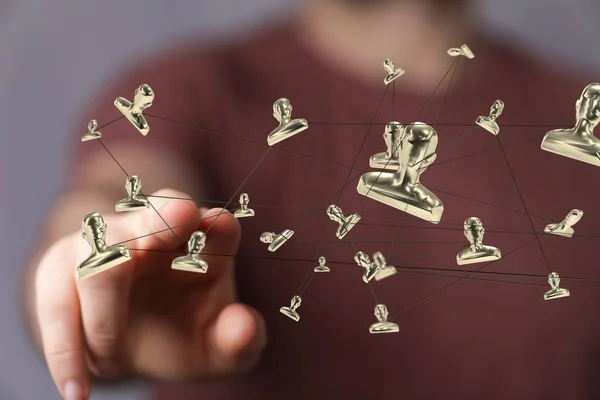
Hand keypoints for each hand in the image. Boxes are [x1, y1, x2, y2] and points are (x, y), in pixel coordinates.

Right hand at [34, 189, 266, 399]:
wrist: (125, 344)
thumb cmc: (182, 334)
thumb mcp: (217, 348)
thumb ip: (238, 341)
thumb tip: (243, 327)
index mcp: (205, 248)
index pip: (217, 227)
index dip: (218, 227)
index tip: (221, 225)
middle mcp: (157, 233)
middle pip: (157, 214)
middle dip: (162, 221)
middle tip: (175, 225)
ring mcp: (108, 241)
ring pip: (100, 260)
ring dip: (105, 321)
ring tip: (114, 368)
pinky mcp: (63, 265)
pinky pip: (56, 299)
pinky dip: (65, 347)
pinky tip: (79, 388)